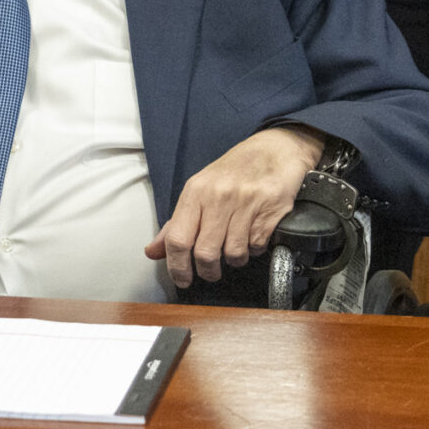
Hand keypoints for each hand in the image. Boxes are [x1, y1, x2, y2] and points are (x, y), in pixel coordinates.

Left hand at [145, 125, 322, 287]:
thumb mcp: (200, 190)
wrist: (274, 149)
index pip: (177, 239)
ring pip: (233, 253)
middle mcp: (218, 196)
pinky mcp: (270, 209)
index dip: (177, 267)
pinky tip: (253, 235)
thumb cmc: (234, 171)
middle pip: (205, 253)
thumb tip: (153, 251)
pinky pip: (256, 246)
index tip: (182, 279)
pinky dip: (254, 249)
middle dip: (208, 271)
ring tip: (236, 248)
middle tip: (211, 271)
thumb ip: (177, 223)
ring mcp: (245, 203)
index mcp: (196, 192)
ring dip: (234, 259)